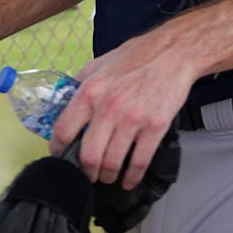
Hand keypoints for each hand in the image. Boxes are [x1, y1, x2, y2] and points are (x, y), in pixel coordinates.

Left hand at [52, 30, 199, 189]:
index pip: (63, 130)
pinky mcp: (155, 127)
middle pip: (88, 156)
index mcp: (90, 91)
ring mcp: (133, 119)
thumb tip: (64, 100)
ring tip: (108, 176)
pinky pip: (139, 162)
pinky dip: (132, 177)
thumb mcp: (100, 62)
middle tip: (89, 173)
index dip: (59, 150)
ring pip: (112, 163)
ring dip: (108, 176)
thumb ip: (80, 82)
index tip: (62, 156)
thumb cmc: (138, 55)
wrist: (174, 52)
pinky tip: (129, 180)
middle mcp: (108, 107)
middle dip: (86, 171)